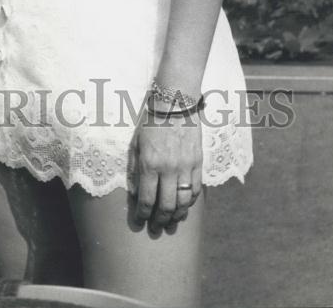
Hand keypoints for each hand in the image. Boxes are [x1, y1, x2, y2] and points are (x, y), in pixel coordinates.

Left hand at [132, 114, 202, 232]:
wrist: (174, 104)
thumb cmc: (151, 123)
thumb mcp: (136, 143)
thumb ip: (135, 168)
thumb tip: (134, 191)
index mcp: (149, 163)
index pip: (146, 199)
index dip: (142, 214)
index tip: (140, 220)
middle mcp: (168, 169)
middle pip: (166, 205)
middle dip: (160, 220)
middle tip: (156, 228)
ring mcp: (185, 167)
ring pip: (184, 202)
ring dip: (177, 216)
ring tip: (171, 222)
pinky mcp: (198, 163)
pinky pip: (195, 189)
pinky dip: (190, 202)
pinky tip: (185, 207)